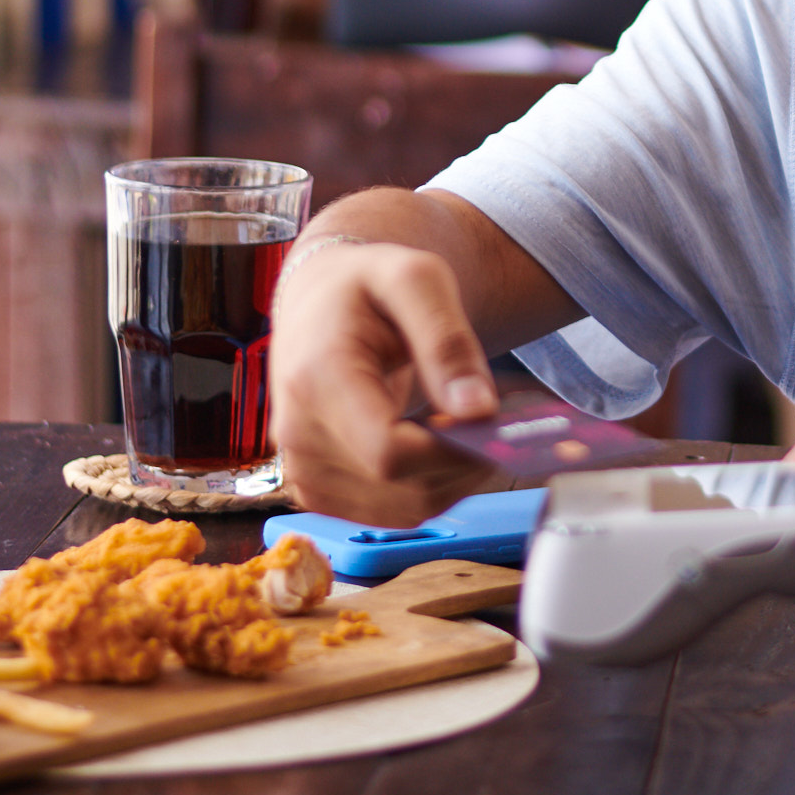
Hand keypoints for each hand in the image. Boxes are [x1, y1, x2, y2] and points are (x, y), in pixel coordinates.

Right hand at [269, 239, 503, 524]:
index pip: (389, 453)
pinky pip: (392, 513)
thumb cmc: (367, 286)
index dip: (453, 451)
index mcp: (316, 379)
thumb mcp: (415, 280)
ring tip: (468, 428)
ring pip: (404, 510)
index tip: (490, 420)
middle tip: (496, 421)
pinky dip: (430, 487)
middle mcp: (298, 435)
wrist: (318, 303)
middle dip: (465, 463)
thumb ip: (448, 342)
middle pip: (403, 489)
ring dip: (453, 479)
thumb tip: (479, 410)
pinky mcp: (316, 492)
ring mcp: (303, 471)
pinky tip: (440, 447)